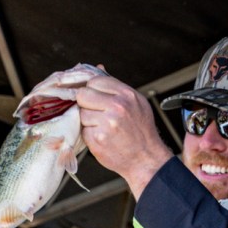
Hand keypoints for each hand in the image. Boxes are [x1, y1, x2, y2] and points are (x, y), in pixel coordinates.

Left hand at [76, 70, 173, 198]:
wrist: (146, 160)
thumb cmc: (141, 132)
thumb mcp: (136, 103)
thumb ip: (116, 86)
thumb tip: (98, 67)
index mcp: (127, 95)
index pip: (94, 81)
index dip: (93, 90)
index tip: (97, 99)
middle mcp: (117, 107)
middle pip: (83, 95)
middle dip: (87, 104)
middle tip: (98, 114)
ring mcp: (107, 124)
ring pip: (81, 113)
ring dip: (89, 121)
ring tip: (104, 128)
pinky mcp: (98, 139)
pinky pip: (83, 130)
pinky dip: (90, 135)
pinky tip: (103, 138)